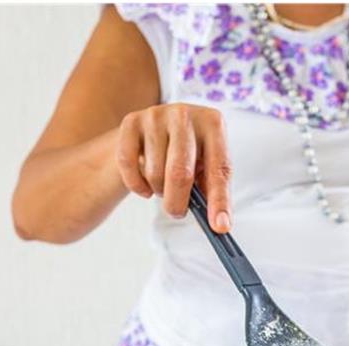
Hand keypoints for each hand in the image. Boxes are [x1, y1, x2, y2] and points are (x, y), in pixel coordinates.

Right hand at [116, 104, 232, 232]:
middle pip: (180, 173)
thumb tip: (219, 226)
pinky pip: (128, 166)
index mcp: (213, 123)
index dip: (219, 201)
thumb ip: (213, 193)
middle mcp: (185, 115)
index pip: (219, 169)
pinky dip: (136, 185)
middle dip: (177, 203)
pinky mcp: (131, 122)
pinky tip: (145, 184)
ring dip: (158, 190)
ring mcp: (156, 116)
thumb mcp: (206, 168)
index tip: (219, 228)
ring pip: (154, 173)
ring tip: (163, 184)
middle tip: (177, 212)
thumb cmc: (187, 154)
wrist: (153, 132)